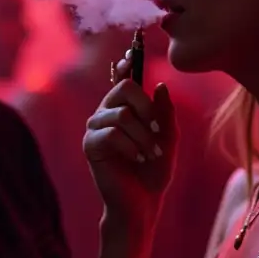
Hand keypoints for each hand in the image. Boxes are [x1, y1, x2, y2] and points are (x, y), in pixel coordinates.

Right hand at [84, 51, 177, 228]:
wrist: (143, 202)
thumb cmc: (155, 170)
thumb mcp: (168, 138)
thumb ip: (165, 112)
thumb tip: (159, 85)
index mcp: (123, 108)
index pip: (122, 78)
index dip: (126, 63)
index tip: (133, 54)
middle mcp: (106, 113)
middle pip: (123, 89)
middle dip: (146, 107)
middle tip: (157, 129)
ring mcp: (95, 129)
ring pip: (121, 114)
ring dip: (143, 135)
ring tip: (151, 153)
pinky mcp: (90, 146)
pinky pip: (111, 134)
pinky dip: (130, 146)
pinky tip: (136, 159)